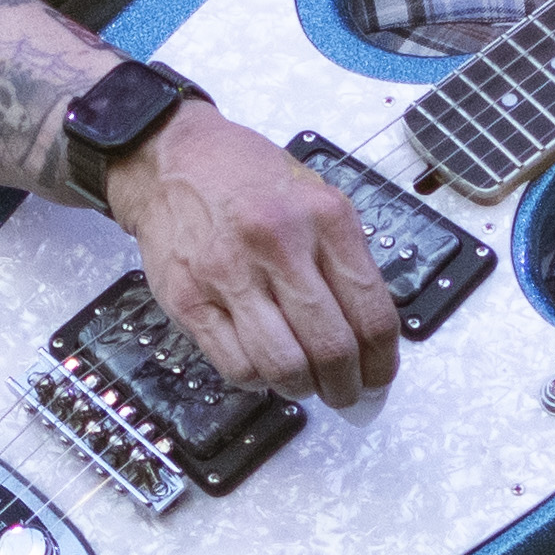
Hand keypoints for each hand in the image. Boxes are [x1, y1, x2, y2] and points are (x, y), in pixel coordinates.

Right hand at [99, 103, 402, 408]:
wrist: (172, 161)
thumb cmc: (249, 180)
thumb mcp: (317, 197)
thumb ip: (345, 257)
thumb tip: (370, 334)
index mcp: (325, 218)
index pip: (371, 314)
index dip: (382, 362)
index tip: (379, 377)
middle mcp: (278, 244)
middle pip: (331, 347)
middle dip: (347, 386)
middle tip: (346, 393)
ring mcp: (228, 273)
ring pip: (284, 366)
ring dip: (303, 389)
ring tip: (305, 383)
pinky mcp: (188, 299)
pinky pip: (236, 367)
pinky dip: (259, 380)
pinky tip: (264, 366)